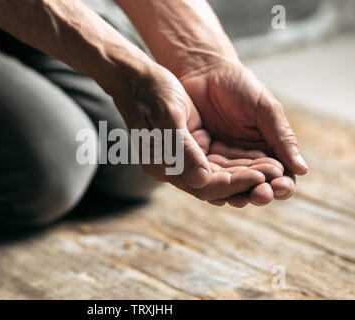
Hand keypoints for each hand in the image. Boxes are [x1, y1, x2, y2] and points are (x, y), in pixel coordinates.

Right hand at [113, 63, 283, 203]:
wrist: (137, 77)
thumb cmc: (150, 92)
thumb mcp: (167, 116)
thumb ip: (182, 150)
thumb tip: (202, 180)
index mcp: (162, 166)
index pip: (203, 185)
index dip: (233, 183)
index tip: (259, 177)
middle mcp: (172, 169)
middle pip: (215, 186)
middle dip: (246, 183)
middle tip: (277, 179)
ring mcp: (181, 160)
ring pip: (220, 176)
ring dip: (246, 175)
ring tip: (275, 170)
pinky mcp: (191, 148)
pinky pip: (218, 163)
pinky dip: (239, 163)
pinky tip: (261, 160)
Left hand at [179, 58, 307, 202]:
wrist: (203, 71)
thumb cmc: (240, 86)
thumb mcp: (265, 110)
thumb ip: (281, 138)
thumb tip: (302, 171)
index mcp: (266, 149)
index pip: (278, 175)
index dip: (281, 185)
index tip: (280, 187)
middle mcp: (244, 159)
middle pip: (255, 186)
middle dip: (259, 193)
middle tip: (260, 194)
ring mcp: (221, 161)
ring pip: (231, 186)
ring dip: (236, 194)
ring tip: (241, 197)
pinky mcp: (199, 158)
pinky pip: (206, 176)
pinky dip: (211, 185)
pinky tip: (215, 188)